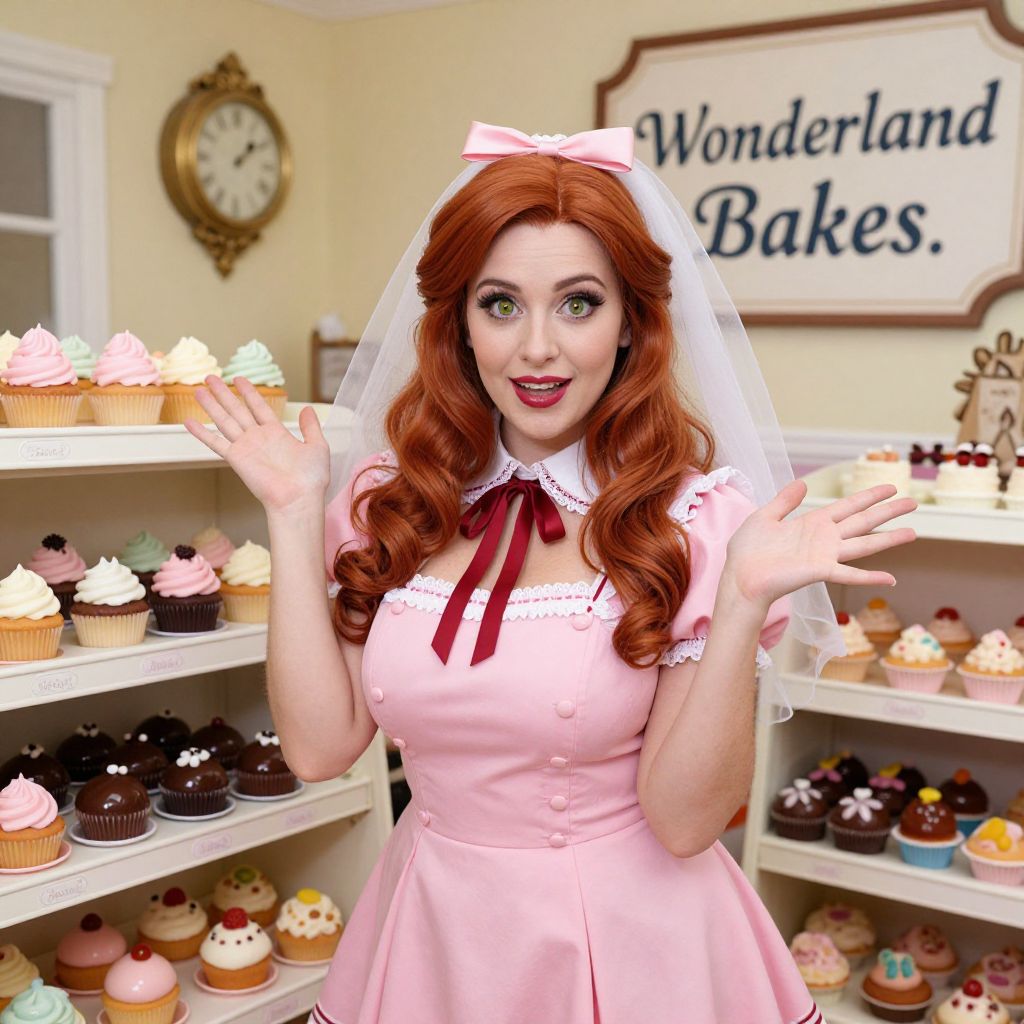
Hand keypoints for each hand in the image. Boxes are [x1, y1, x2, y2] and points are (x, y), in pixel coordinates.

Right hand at [184, 375, 329, 514]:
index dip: (248, 392)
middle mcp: (259, 438)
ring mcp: (246, 447)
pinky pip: (216, 443)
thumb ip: (311, 427)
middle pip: (237, 409)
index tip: (238, 379)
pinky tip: (189, 422)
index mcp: (277, 433)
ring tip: (198, 390)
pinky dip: (201, 433)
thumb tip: (307, 409)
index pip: (259, 407)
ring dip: (211, 405)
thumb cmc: (311, 479)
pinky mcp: (236, 458)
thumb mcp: (317, 446)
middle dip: (223, 393)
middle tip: (210, 378)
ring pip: (224, 420)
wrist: (299, 498)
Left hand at [723, 480, 916, 608]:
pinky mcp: (820, 571)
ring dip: (889, 539)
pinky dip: (870, 577)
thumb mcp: (764, 516)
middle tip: (913, 502)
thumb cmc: (747, 551)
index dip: (869, 496)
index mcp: (812, 523)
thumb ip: (785, 501)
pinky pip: (849, 575)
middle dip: (888, 511)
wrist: (740, 576)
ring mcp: (825, 555)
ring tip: (913, 532)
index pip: (847, 506)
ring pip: (864, 544)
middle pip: (863, 520)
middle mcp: (824, 538)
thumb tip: (802, 483)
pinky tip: (890, 579)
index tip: (890, 488)